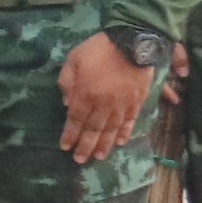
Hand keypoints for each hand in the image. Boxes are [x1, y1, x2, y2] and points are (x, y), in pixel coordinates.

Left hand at [60, 32, 157, 164]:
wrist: (132, 42)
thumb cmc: (98, 49)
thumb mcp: (73, 60)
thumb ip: (67, 82)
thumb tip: (67, 104)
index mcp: (85, 94)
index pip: (75, 120)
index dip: (70, 135)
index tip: (64, 147)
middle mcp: (104, 104)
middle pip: (93, 130)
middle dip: (85, 146)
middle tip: (80, 160)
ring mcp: (122, 104)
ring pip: (111, 129)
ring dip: (104, 145)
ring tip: (98, 157)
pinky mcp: (137, 102)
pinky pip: (129, 121)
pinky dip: (124, 133)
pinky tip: (119, 142)